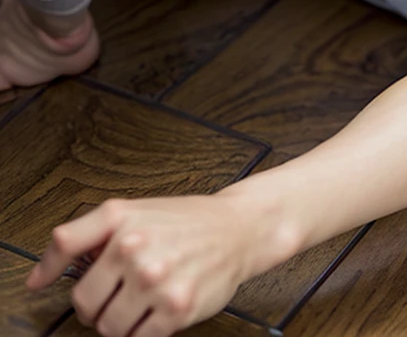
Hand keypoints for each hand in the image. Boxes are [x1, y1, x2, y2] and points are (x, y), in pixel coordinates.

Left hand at [27, 195, 250, 336]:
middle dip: (99, 304)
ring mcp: (155, 280)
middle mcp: (135, 247)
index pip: (65, 247)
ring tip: (145, 300)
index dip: (49, 269)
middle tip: (122, 291)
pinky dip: (146, 331)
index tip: (40, 284)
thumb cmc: (186, 221)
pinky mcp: (176, 309)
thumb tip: (37, 279)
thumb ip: (84, 236)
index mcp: (122, 220)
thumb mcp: (134, 211)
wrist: (240, 228)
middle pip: (85, 303)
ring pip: (109, 328)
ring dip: (123, 322)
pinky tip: (162, 309)